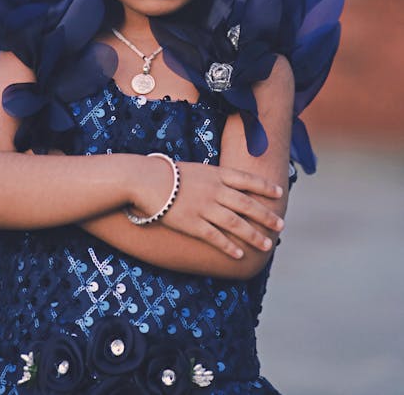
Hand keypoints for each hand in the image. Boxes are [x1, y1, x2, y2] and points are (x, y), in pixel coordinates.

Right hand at [130, 158, 283, 258]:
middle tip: (281, 226)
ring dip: (254, 235)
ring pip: (236, 223)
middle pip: (247, 204)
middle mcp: (215, 190)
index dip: (265, 187)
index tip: (280, 193)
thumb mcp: (195, 170)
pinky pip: (215, 237)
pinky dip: (229, 246)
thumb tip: (227, 185)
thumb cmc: (166, 173)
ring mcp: (205, 207)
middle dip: (266, 216)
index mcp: (216, 174)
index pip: (247, 180)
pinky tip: (239, 255)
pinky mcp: (193, 223)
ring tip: (267, 245)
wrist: (145, 180)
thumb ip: (213, 178)